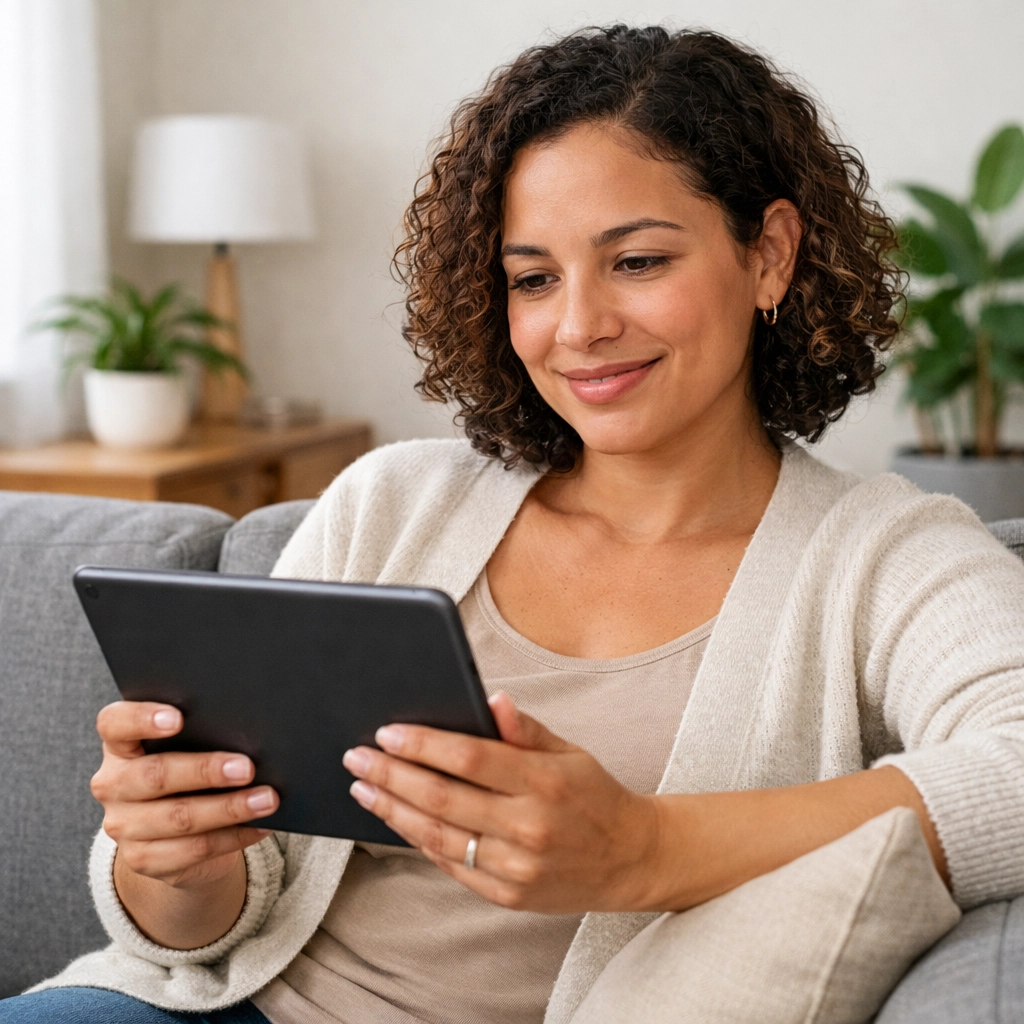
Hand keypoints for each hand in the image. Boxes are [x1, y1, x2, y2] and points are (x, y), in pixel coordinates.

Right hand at [91, 701, 279, 890]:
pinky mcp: (142, 859)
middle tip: (247, 768)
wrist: (175, 831)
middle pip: (154, 774)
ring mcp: (124, 825)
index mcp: (120, 744)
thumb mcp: (189, 746)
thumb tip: (252, 734)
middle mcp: (112, 783)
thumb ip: (205, 734)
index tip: (178, 718)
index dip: (142, 718)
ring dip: (229, 808)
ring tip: (267, 799)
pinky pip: (194, 850)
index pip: (115, 723)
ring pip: (179, 817)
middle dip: (205, 771)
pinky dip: (234, 836)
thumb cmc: (189, 767)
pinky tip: (261, 826)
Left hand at [341, 691, 660, 912]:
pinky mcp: (508, 895)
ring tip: (363, 788)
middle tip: (357, 757)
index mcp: (545, 781)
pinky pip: (452, 864)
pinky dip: (419, 840)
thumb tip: (492, 700)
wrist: (631, 859)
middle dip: (392, 775)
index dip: (423, 745)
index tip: (387, 732)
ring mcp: (517, 866)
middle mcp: (529, 826)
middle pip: (443, 798)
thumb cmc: (593, 794)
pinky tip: (396, 819)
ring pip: (438, 836)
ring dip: (393, 810)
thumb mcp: (569, 751)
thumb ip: (525, 729)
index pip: (470, 758)